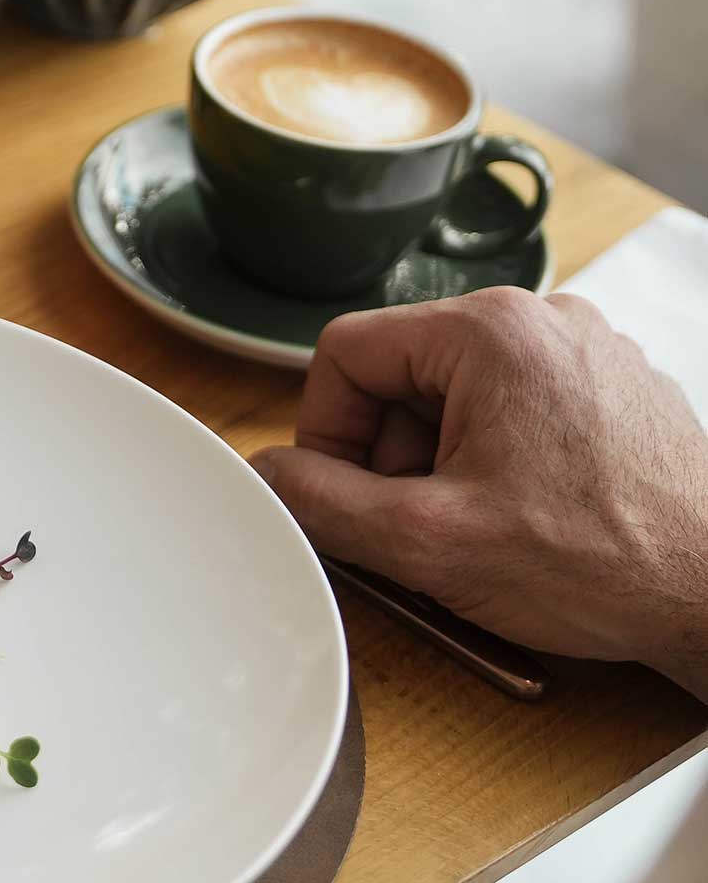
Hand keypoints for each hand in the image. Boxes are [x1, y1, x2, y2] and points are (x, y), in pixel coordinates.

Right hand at [249, 289, 707, 698]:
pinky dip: (499, 466)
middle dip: (392, 457)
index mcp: (489, 329)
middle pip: (403, 374)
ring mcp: (586, 352)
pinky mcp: (614, 391)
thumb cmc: (603, 562)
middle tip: (418, 527)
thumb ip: (323, 502)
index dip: (326, 433)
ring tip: (478, 532)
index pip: (345, 351)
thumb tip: (267, 476)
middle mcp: (542, 320)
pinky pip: (516, 412)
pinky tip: (526, 525)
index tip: (346, 496)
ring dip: (443, 466)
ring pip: (458, 397)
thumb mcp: (429, 541)